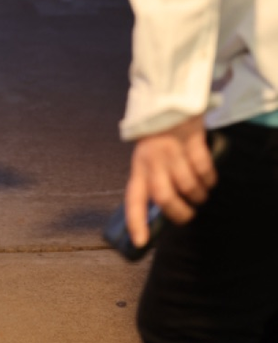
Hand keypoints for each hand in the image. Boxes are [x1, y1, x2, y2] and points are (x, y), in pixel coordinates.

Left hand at [125, 115, 217, 247]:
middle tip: (188, 214)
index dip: (136, 222)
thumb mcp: (146, 158)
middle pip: (164, 197)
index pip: (133, 198)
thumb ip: (151, 180)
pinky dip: (209, 179)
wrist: (167, 99)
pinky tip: (208, 180)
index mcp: (138, 166)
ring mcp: (171, 149)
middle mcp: (152, 159)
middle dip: (180, 213)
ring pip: (187, 185)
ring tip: (200, 195)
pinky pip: (203, 168)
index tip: (140, 243)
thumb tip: (161, 211)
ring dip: (198, 196)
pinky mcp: (190, 139)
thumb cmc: (157, 136)